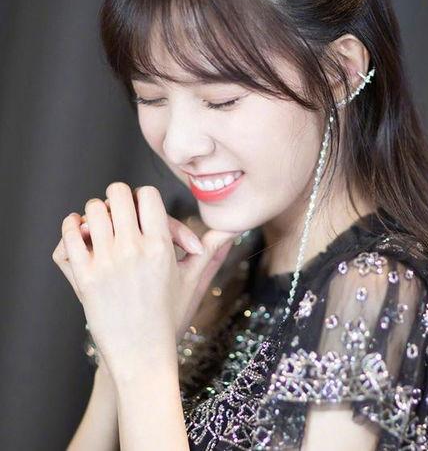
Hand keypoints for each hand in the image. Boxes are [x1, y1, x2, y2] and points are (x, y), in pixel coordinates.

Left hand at [52, 182, 240, 380]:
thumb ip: (212, 250)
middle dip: (120, 199)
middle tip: (122, 216)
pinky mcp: (84, 278)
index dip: (145, 198)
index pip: (148, 194)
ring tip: (103, 228)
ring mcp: (106, 263)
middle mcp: (133, 250)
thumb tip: (234, 229)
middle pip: (118, 193)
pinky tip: (82, 234)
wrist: (142, 357)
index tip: (143, 213)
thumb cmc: (171, 319)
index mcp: (161, 247)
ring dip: (97, 213)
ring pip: (93, 209)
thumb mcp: (194, 282)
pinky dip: (71, 227)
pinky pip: (70, 234)